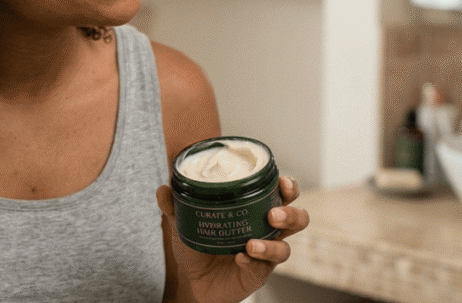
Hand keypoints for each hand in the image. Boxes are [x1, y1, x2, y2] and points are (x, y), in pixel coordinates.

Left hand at [156, 176, 308, 302]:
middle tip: (272, 213)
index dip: (288, 187)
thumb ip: (175, 206)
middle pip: (297, 219)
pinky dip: (253, 261)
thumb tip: (164, 188)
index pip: (281, 195)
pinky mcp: (257, 275)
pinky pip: (264, 268)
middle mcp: (265, 231)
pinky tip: (240, 257)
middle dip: (290, 213)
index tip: (281, 181)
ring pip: (286, 248)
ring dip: (272, 244)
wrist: (190, 280)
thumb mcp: (183, 223)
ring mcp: (264, 254)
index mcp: (255, 211)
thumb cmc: (197, 246)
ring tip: (252, 242)